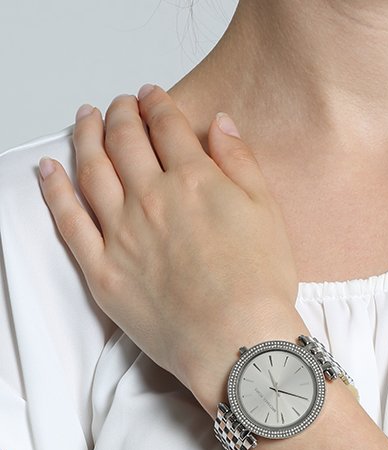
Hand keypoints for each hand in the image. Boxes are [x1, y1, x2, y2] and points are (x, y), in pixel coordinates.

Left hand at [37, 86, 300, 405]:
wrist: (238, 344)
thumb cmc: (260, 289)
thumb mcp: (267, 213)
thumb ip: (240, 162)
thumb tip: (219, 124)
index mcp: (194, 180)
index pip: (167, 126)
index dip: (158, 104)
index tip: (152, 96)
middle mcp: (151, 198)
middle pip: (125, 140)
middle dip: (120, 114)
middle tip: (120, 106)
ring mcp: (122, 234)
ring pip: (92, 170)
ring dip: (86, 137)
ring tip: (86, 121)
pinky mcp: (103, 271)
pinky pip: (69, 221)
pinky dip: (55, 190)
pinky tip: (49, 170)